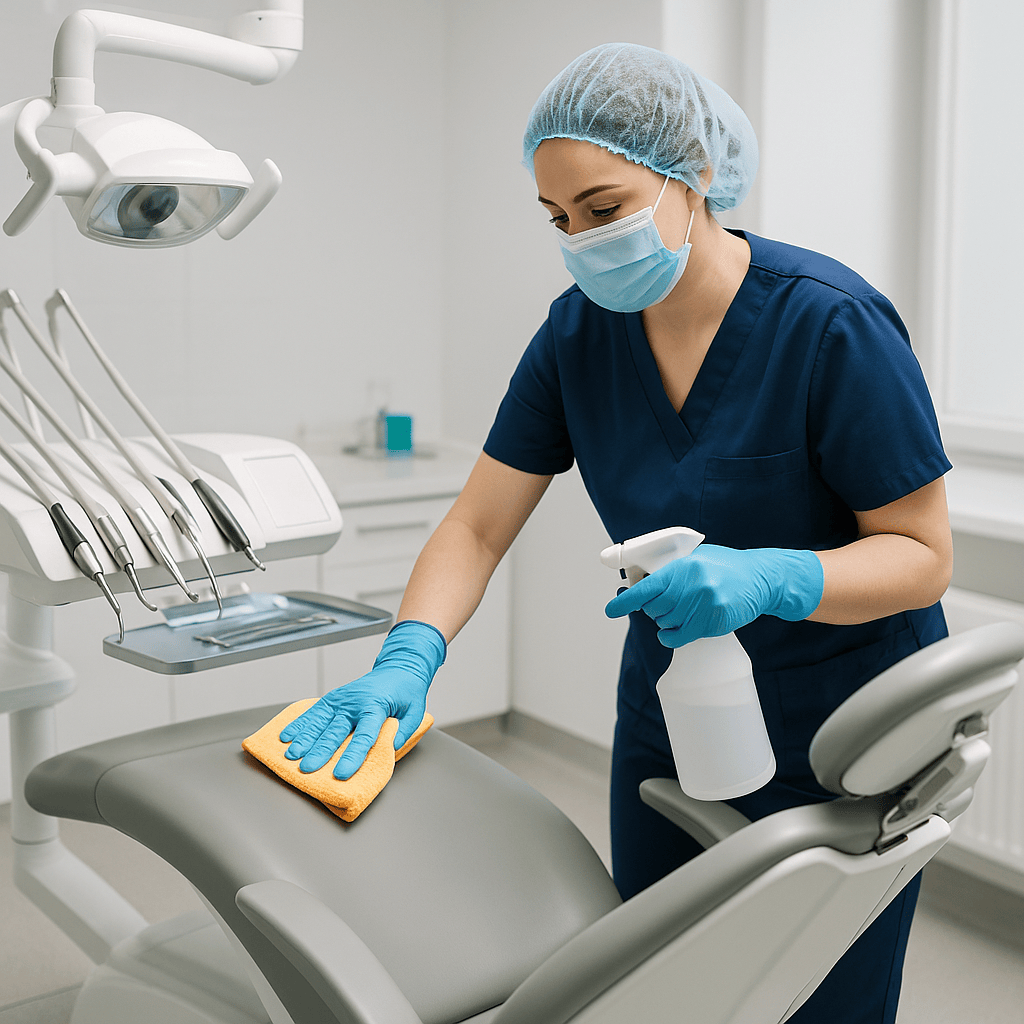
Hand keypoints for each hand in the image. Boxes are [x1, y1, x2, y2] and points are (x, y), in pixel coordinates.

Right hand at [279, 620, 445, 779]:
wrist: (399, 668)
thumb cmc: (406, 693)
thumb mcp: (415, 712)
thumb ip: (403, 732)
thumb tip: (390, 749)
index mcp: (377, 707)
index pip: (363, 736)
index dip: (352, 756)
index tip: (341, 774)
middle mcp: (355, 702)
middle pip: (335, 731)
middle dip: (320, 751)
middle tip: (307, 769)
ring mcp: (342, 699)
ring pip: (320, 721)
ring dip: (304, 738)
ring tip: (291, 754)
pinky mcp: (334, 698)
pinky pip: (314, 712)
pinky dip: (299, 724)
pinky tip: (286, 736)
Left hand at [604, 544, 822, 647]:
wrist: (761, 578)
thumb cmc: (725, 566)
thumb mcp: (696, 558)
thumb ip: (671, 570)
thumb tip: (640, 583)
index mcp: (684, 566)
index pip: (648, 587)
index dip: (626, 600)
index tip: (611, 610)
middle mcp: (693, 585)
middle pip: (655, 609)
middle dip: (653, 609)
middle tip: (663, 603)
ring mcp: (705, 605)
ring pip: (667, 623)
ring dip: (665, 621)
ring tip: (679, 611)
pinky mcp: (714, 622)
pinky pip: (681, 636)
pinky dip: (671, 636)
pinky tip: (672, 631)